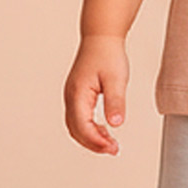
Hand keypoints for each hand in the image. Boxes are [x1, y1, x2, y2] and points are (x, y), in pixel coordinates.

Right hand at [64, 34, 129, 154]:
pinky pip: (79, 118)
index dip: (97, 141)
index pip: (83, 126)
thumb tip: (115, 124)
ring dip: (91, 138)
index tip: (113, 148)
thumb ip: (115, 102)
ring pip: (76, 126)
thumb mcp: (116, 79)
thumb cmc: (108, 55)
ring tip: (110, 144)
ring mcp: (72, 96)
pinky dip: (90, 129)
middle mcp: (70, 97)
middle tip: (113, 150)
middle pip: (76, 130)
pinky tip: (104, 131)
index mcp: (77, 94)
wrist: (101, 37)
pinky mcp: (77, 95)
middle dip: (93, 144)